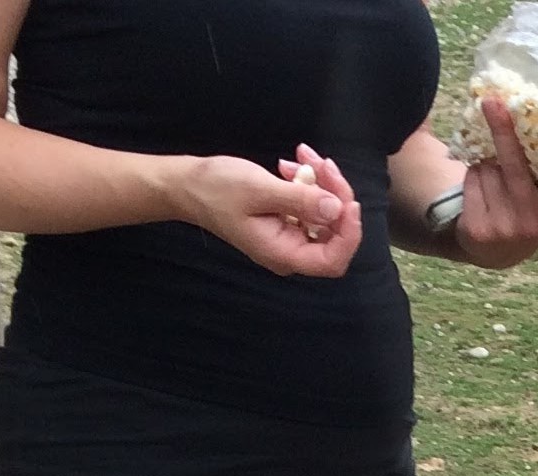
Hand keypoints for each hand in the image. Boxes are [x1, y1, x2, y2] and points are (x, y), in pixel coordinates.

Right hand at [179, 147, 361, 277]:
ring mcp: (288, 234)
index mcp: (283, 254)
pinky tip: (289, 164)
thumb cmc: (216, 189)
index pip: (332, 259)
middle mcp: (290, 250)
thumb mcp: (259, 190)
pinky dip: (306, 181)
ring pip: (323, 213)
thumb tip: (335, 208)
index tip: (348, 201)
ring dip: (320, 181)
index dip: (348, 233)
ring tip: (302, 154)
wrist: (189, 185)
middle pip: (333, 232)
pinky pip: (308, 203)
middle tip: (322, 162)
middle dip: (334, 195)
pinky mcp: (285, 218)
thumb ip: (298, 201)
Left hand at [454, 96, 537, 266]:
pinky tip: (481, 192)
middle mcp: (532, 222)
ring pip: (487, 169)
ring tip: (495, 180)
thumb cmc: (527, 210)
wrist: (497, 253)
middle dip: (503, 132)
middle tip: (492, 102)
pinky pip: (471, 180)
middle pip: (515, 168)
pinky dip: (474, 177)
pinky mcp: (477, 230)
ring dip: (487, 163)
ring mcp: (504, 228)